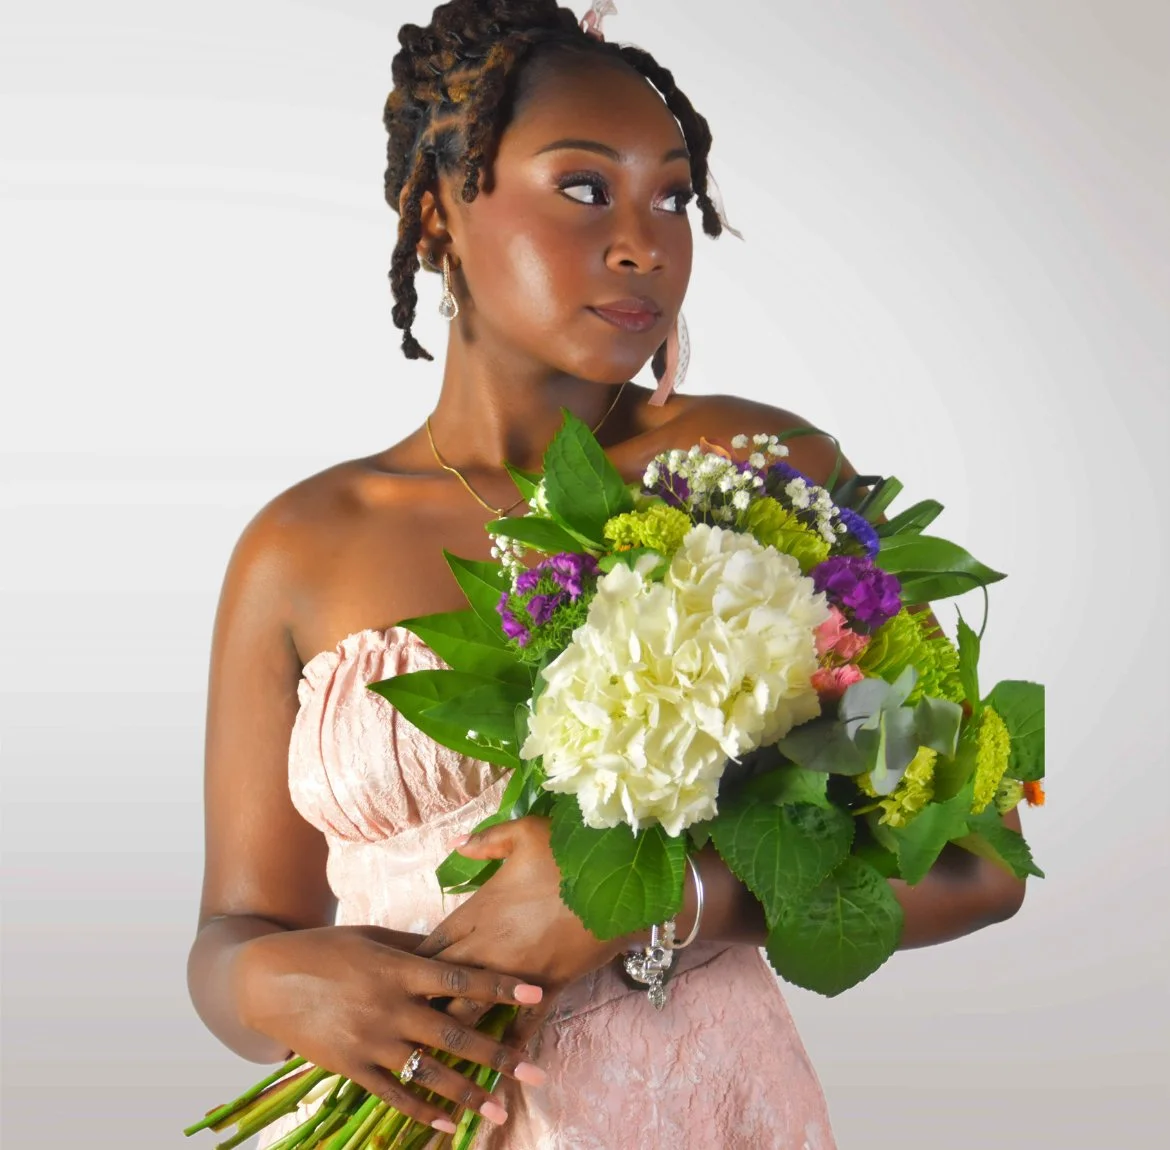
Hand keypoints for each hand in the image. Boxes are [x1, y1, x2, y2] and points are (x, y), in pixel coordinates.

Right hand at [235, 923, 545, 1132]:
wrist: (265, 980)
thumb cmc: (325, 949)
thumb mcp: (373, 937)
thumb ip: (415, 947)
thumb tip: (457, 948)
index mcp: (399, 969)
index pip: (461, 979)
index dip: (500, 986)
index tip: (536, 992)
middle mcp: (390, 1007)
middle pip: (455, 1036)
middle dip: (499, 1055)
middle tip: (534, 1071)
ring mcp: (371, 1042)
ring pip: (429, 1073)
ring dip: (468, 1094)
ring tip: (500, 1110)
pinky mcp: (352, 1068)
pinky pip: (394, 1095)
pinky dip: (423, 1112)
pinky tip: (450, 1124)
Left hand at [416, 817, 629, 1048]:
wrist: (620, 885)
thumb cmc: (571, 854)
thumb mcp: (527, 832)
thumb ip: (487, 840)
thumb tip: (455, 843)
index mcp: (479, 911)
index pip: (433, 944)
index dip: (413, 961)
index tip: (398, 975)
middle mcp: (490, 947)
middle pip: (441, 983)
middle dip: (423, 1000)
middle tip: (405, 1017)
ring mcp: (518, 973)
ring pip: (473, 1010)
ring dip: (454, 1026)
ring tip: (435, 1047)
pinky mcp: (548, 988)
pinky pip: (524, 1024)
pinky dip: (511, 1043)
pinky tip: (499, 1066)